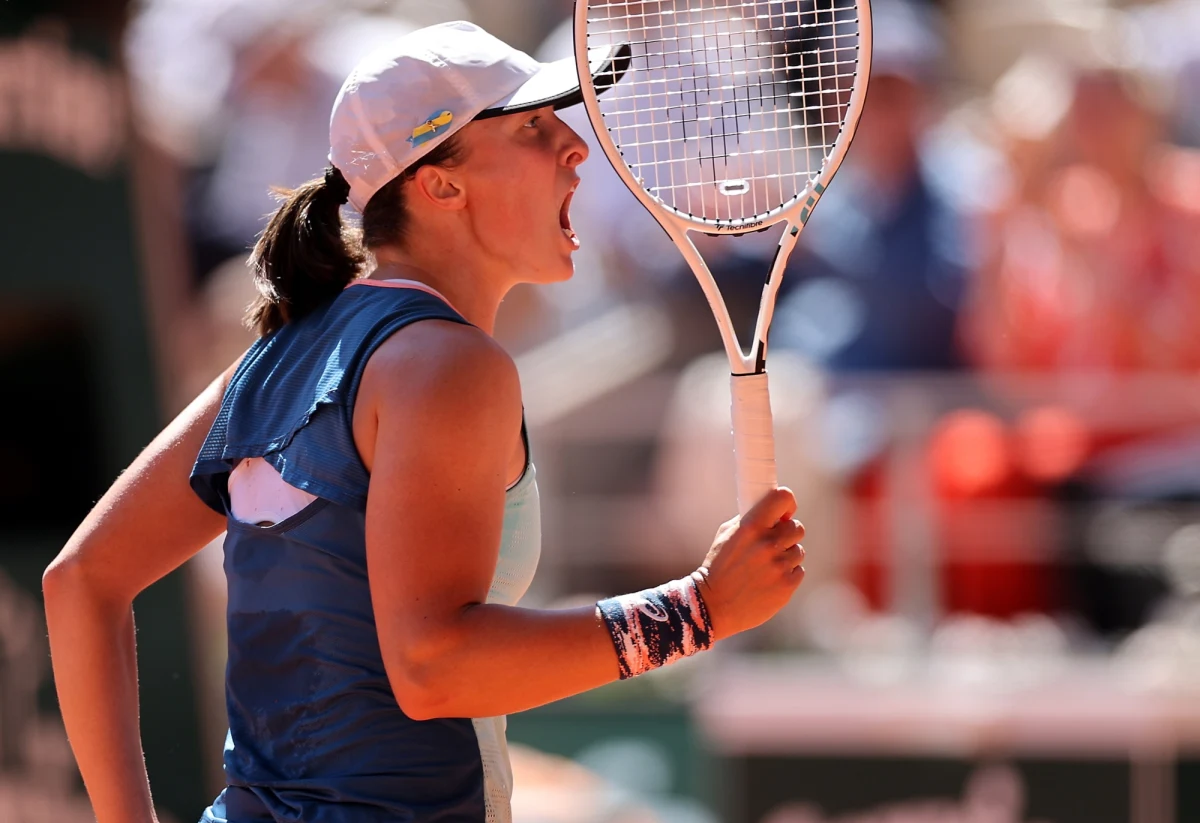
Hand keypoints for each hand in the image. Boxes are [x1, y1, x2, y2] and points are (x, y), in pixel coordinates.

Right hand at [695, 487, 804, 639]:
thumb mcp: (726, 535)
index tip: (784, 512)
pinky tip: (769, 580)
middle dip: (787, 533)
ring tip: (766, 566)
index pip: (783, 499)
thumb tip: (773, 512)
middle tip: (774, 542)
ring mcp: (779, 566)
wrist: (714, 605)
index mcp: (751, 526)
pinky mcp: (787, 586)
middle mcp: (768, 544)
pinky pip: (798, 570)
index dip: (787, 503)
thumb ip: (750, 520)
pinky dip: (787, 574)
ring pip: (798, 551)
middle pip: (796, 527)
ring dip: (786, 555)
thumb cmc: (718, 568)